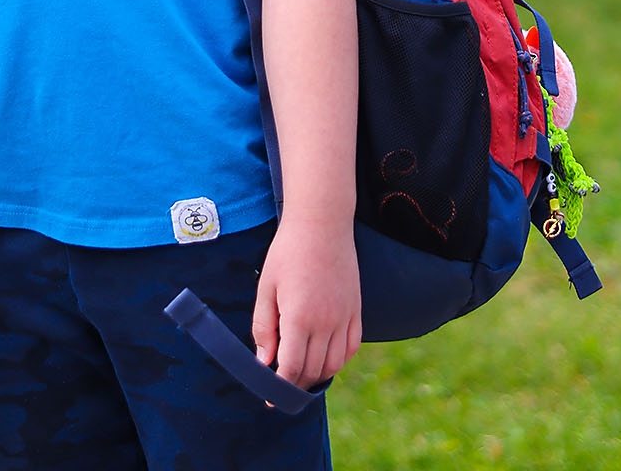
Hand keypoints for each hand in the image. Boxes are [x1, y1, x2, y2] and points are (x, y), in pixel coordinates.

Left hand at [251, 214, 362, 389]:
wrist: (321, 223)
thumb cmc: (288, 252)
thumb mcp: (267, 287)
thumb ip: (264, 328)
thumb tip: (263, 362)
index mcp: (299, 316)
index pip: (292, 368)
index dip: (280, 387)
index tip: (270, 396)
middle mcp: (326, 322)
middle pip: (313, 370)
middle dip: (295, 383)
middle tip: (281, 385)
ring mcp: (345, 317)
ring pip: (334, 364)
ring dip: (317, 375)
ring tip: (301, 373)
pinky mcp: (356, 310)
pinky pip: (351, 348)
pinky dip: (338, 360)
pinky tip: (324, 357)